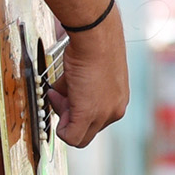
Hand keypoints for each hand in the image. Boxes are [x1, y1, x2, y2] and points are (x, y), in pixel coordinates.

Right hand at [48, 21, 128, 146]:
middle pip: (87, 131)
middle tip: (60, 94)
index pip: (95, 122)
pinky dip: (59, 126)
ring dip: (63, 114)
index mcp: (118, 101)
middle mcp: (115, 111)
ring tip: (61, 88)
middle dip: (69, 115)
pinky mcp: (88, 114)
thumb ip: (80, 91)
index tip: (66, 95)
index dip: (76, 111)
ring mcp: (103, 115)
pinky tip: (56, 97)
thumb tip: (63, 98)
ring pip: (78, 136)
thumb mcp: (89, 74)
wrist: (96, 37)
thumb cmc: (94, 47)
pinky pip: (71, 137)